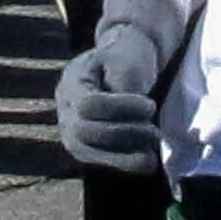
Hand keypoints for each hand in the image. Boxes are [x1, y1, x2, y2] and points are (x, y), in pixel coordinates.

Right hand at [53, 2, 181, 174]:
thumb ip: (126, 83)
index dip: (121, 109)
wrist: (122, 63)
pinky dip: (121, 163)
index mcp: (72, 79)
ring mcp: (69, 129)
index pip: (89, 104)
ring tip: (152, 153)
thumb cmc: (127, 56)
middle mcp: (65, 107)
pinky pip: (96, 160)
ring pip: (85, 151)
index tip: (150, 106)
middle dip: (123, 135)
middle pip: (83, 131)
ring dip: (122, 156)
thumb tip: (132, 119)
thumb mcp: (128, 58)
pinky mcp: (83, 147)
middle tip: (155, 133)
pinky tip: (145, 161)